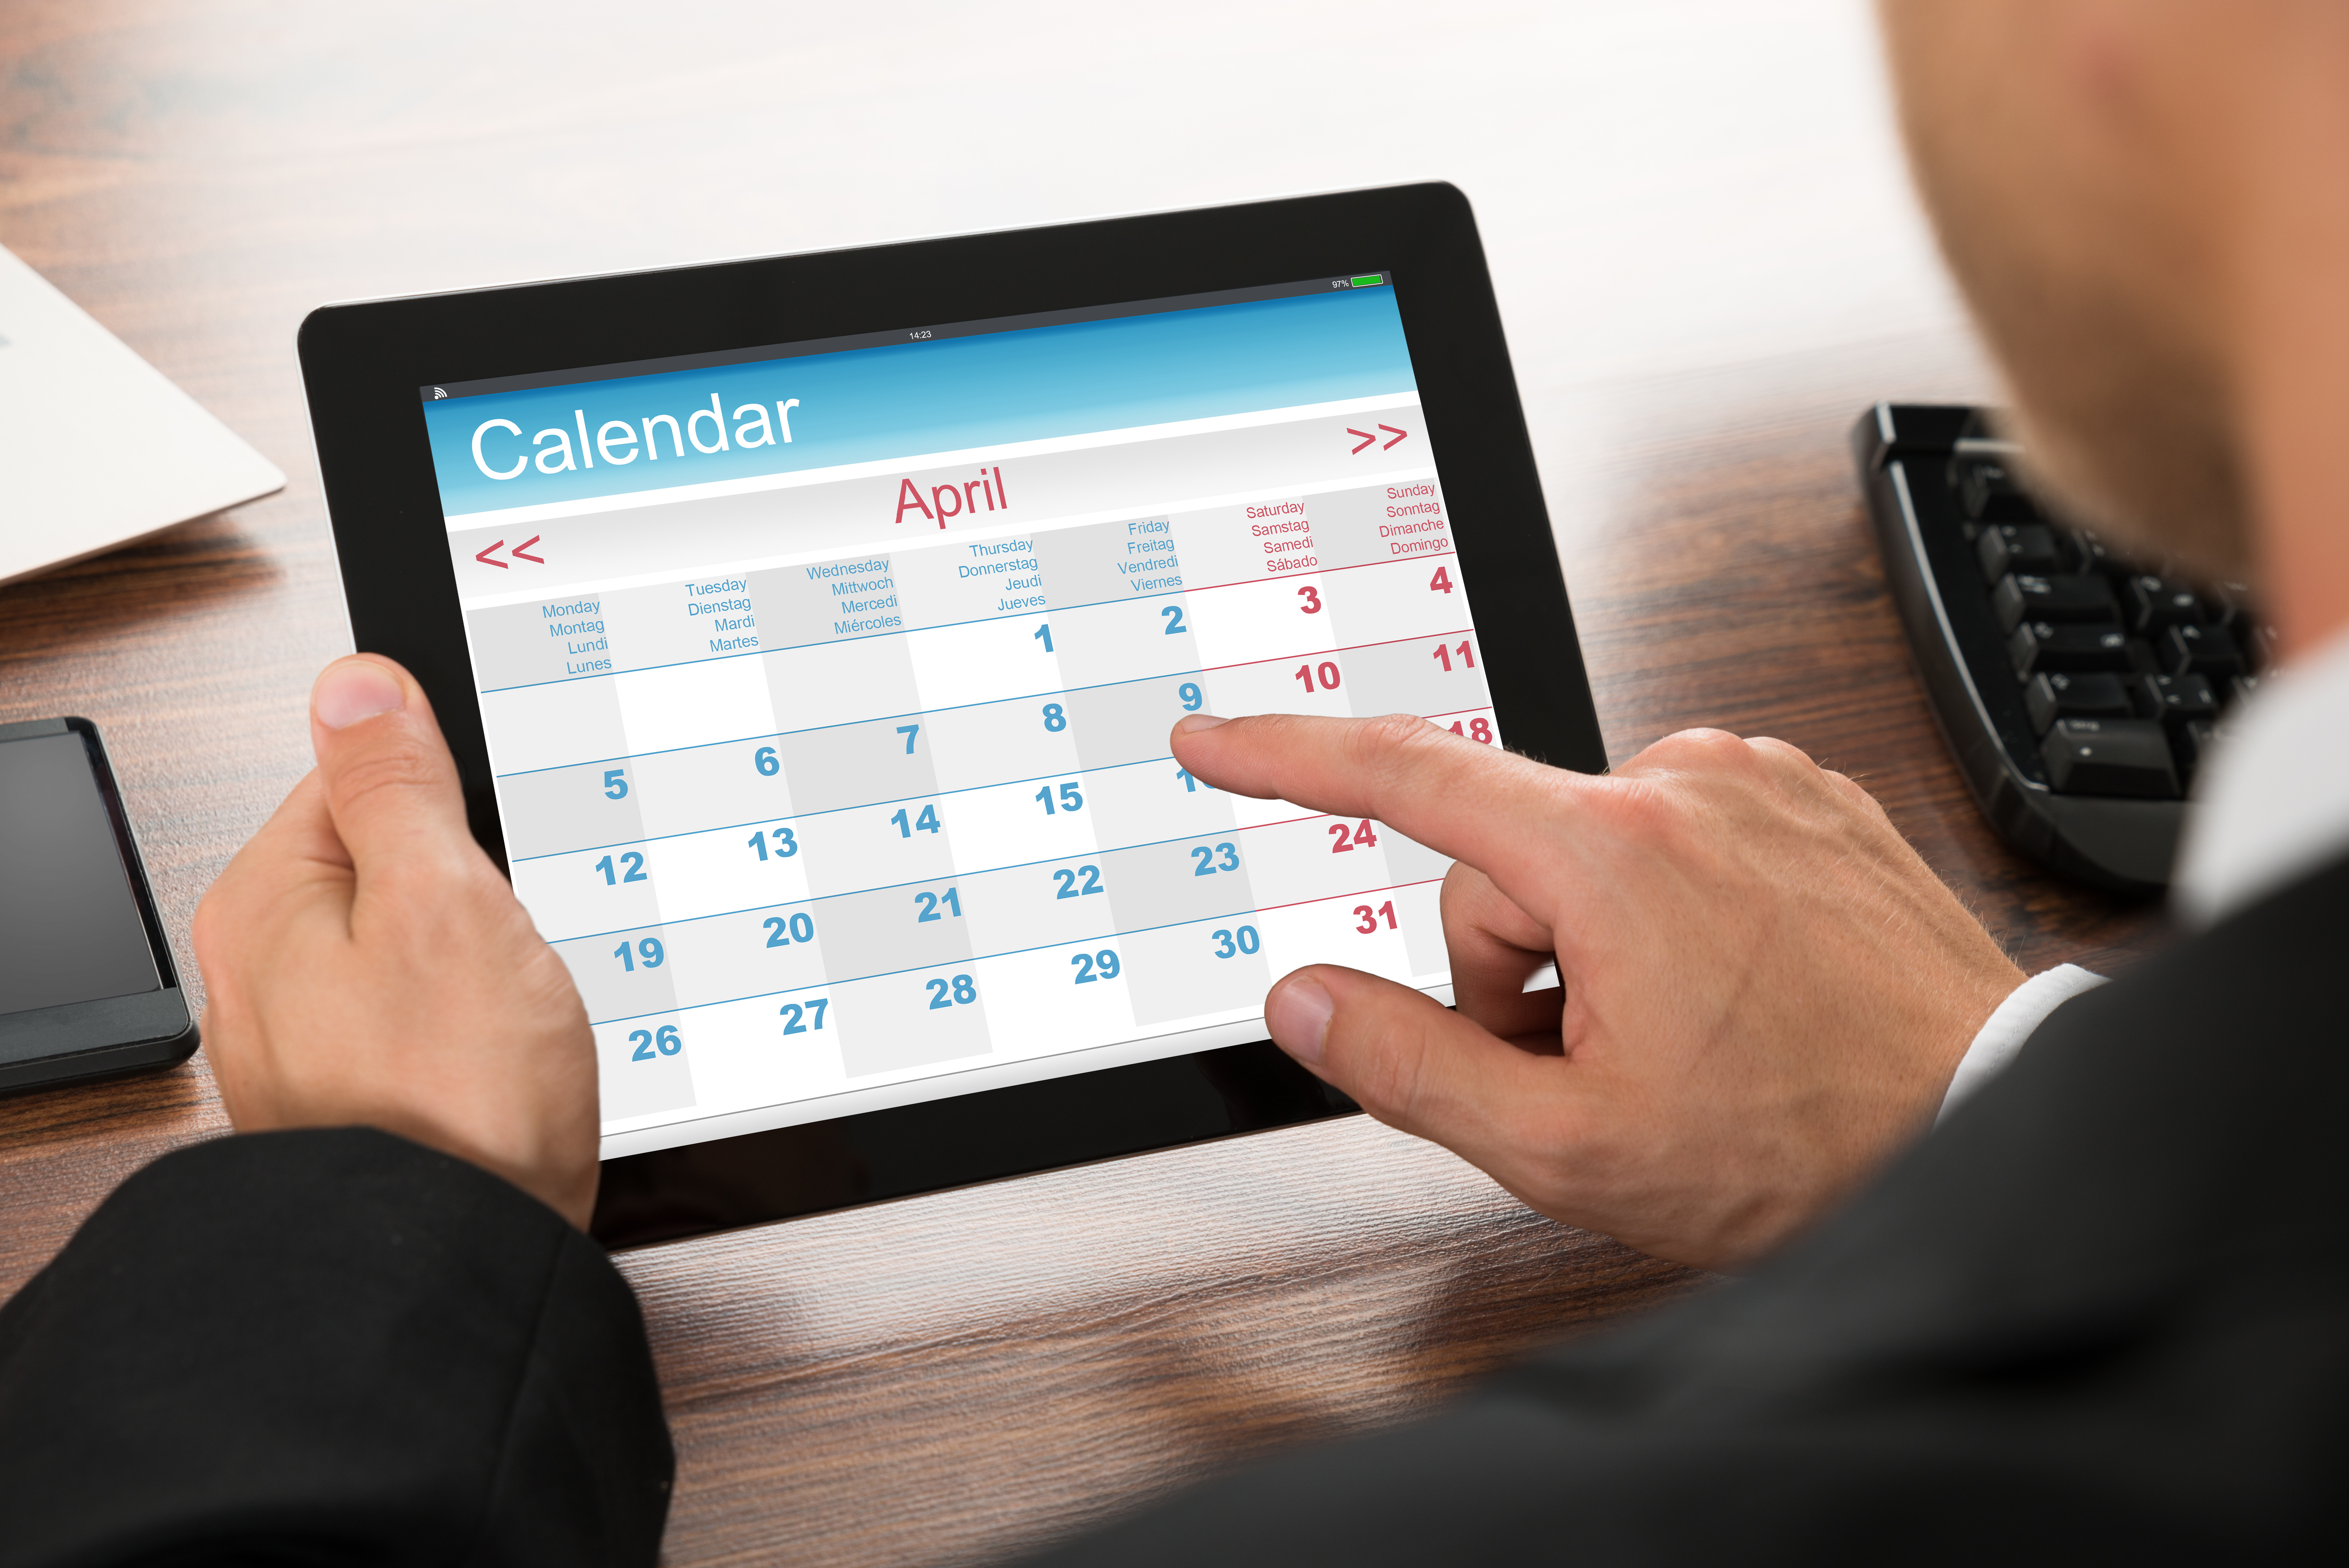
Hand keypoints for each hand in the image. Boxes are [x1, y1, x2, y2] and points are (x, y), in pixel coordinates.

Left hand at [193, 656, 598, 1226]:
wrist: (457, 1265)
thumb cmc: (451, 1100)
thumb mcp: (443, 898)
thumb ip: (398, 785)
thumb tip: (356, 683)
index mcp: (267, 903)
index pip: (363, 779)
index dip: (457, 804)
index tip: (499, 851)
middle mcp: (267, 973)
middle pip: (397, 867)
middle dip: (477, 892)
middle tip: (514, 943)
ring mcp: (315, 1042)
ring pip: (425, 948)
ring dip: (486, 965)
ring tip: (515, 1013)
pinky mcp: (368, 1097)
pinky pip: (434, 1021)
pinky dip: (482, 1030)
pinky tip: (507, 1062)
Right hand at [1172, 714, 2024, 1271]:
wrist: (1985, 1116)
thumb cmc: (1806, 1141)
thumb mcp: (1571, 1146)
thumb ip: (1410, 1067)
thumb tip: (1305, 1002)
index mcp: (1613, 852)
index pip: (1402, 775)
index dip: (1283, 755)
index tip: (1211, 739)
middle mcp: (1682, 782)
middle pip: (1500, 863)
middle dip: (1510, 972)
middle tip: (1586, 1066)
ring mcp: (1750, 780)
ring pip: (1583, 854)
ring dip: (1590, 945)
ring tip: (1673, 1035)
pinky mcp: (1799, 794)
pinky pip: (1669, 837)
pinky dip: (1664, 911)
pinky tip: (1722, 987)